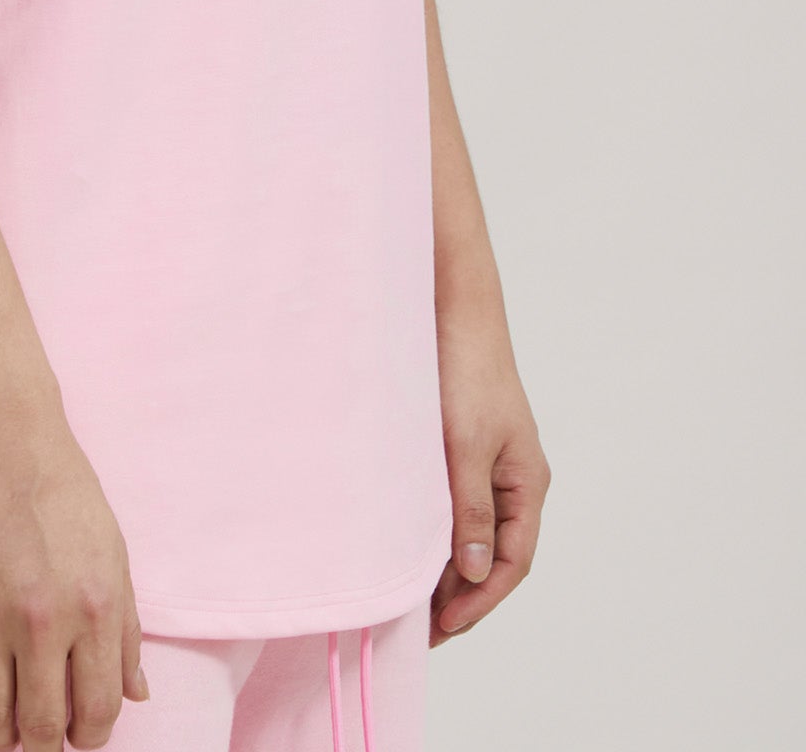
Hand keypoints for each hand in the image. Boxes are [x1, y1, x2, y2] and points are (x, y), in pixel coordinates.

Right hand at [0, 401, 149, 749]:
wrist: (0, 438)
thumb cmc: (64, 490)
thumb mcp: (113, 553)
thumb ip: (126, 629)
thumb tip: (136, 693)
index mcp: (96, 609)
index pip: (98, 711)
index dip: (92, 737)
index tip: (82, 735)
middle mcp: (44, 622)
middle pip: (43, 729)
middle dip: (46, 746)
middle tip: (43, 738)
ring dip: (2, 735)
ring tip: (8, 726)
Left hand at [430, 303, 550, 647]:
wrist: (452, 308)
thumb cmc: (464, 372)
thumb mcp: (466, 447)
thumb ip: (471, 510)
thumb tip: (475, 572)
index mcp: (527, 482)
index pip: (513, 562)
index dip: (480, 601)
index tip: (442, 627)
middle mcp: (514, 477)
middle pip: (494, 552)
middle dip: (461, 591)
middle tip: (418, 626)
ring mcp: (490, 461)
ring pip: (472, 528)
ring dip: (447, 563)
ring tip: (409, 595)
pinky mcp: (463, 444)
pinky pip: (455, 501)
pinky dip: (436, 529)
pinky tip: (407, 541)